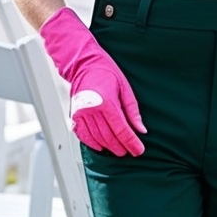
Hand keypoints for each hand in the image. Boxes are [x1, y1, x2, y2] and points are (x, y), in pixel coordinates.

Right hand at [38, 9, 145, 155]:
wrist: (83, 64)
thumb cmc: (106, 72)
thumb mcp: (125, 88)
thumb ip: (132, 111)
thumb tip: (141, 129)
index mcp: (107, 103)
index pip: (121, 130)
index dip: (131, 142)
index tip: (139, 150)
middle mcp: (92, 110)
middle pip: (109, 137)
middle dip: (122, 147)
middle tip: (131, 152)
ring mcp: (81, 114)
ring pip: (97, 138)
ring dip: (109, 147)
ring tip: (119, 150)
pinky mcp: (75, 115)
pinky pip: (83, 135)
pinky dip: (92, 143)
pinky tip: (101, 146)